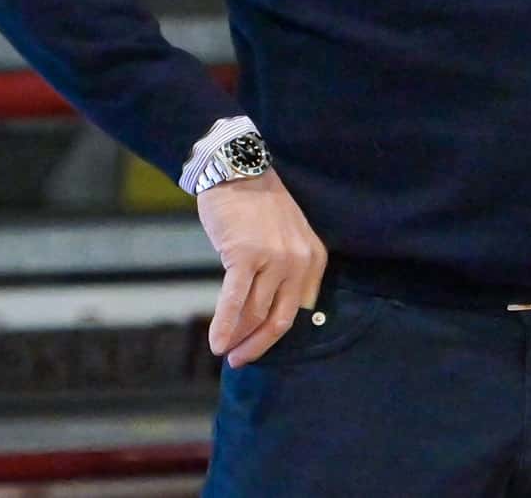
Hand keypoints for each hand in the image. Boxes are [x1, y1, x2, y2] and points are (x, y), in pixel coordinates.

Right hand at [197, 169, 327, 367]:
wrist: (239, 170)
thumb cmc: (258, 206)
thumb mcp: (288, 238)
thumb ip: (287, 272)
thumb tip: (264, 314)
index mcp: (314, 259)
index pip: (298, 310)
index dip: (274, 335)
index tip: (257, 347)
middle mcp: (299, 261)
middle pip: (280, 319)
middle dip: (258, 345)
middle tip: (239, 360)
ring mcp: (274, 258)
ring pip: (255, 313)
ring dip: (237, 338)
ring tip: (223, 350)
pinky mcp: (246, 255)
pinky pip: (235, 300)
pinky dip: (224, 325)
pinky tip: (215, 343)